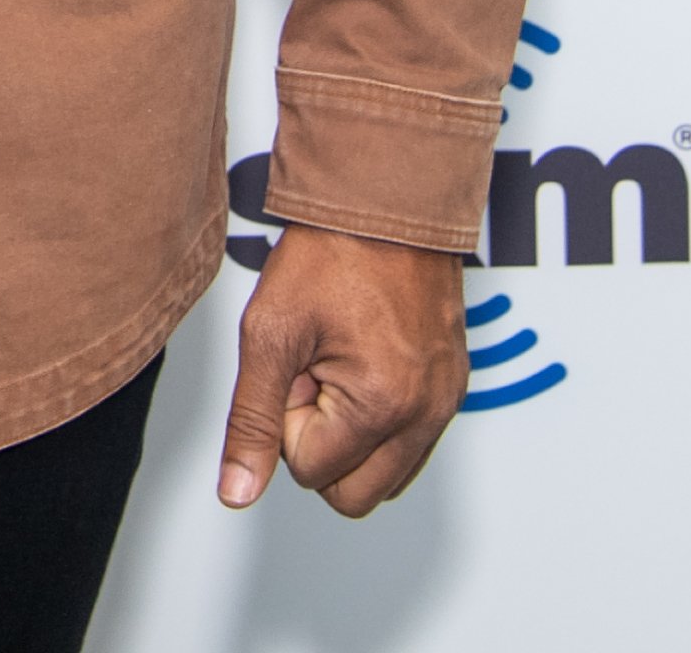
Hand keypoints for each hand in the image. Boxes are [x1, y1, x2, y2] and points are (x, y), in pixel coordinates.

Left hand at [217, 223, 466, 518]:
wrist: (385, 196)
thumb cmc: (331, 251)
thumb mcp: (271, 331)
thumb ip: (252, 420)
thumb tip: (238, 492)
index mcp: (384, 405)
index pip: (309, 471)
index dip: (287, 417)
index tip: (295, 361)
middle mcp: (427, 414)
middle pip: (352, 494)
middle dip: (320, 441)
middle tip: (312, 371)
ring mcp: (445, 402)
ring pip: (383, 476)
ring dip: (350, 436)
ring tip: (337, 363)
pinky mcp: (452, 387)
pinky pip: (409, 444)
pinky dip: (378, 422)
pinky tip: (361, 364)